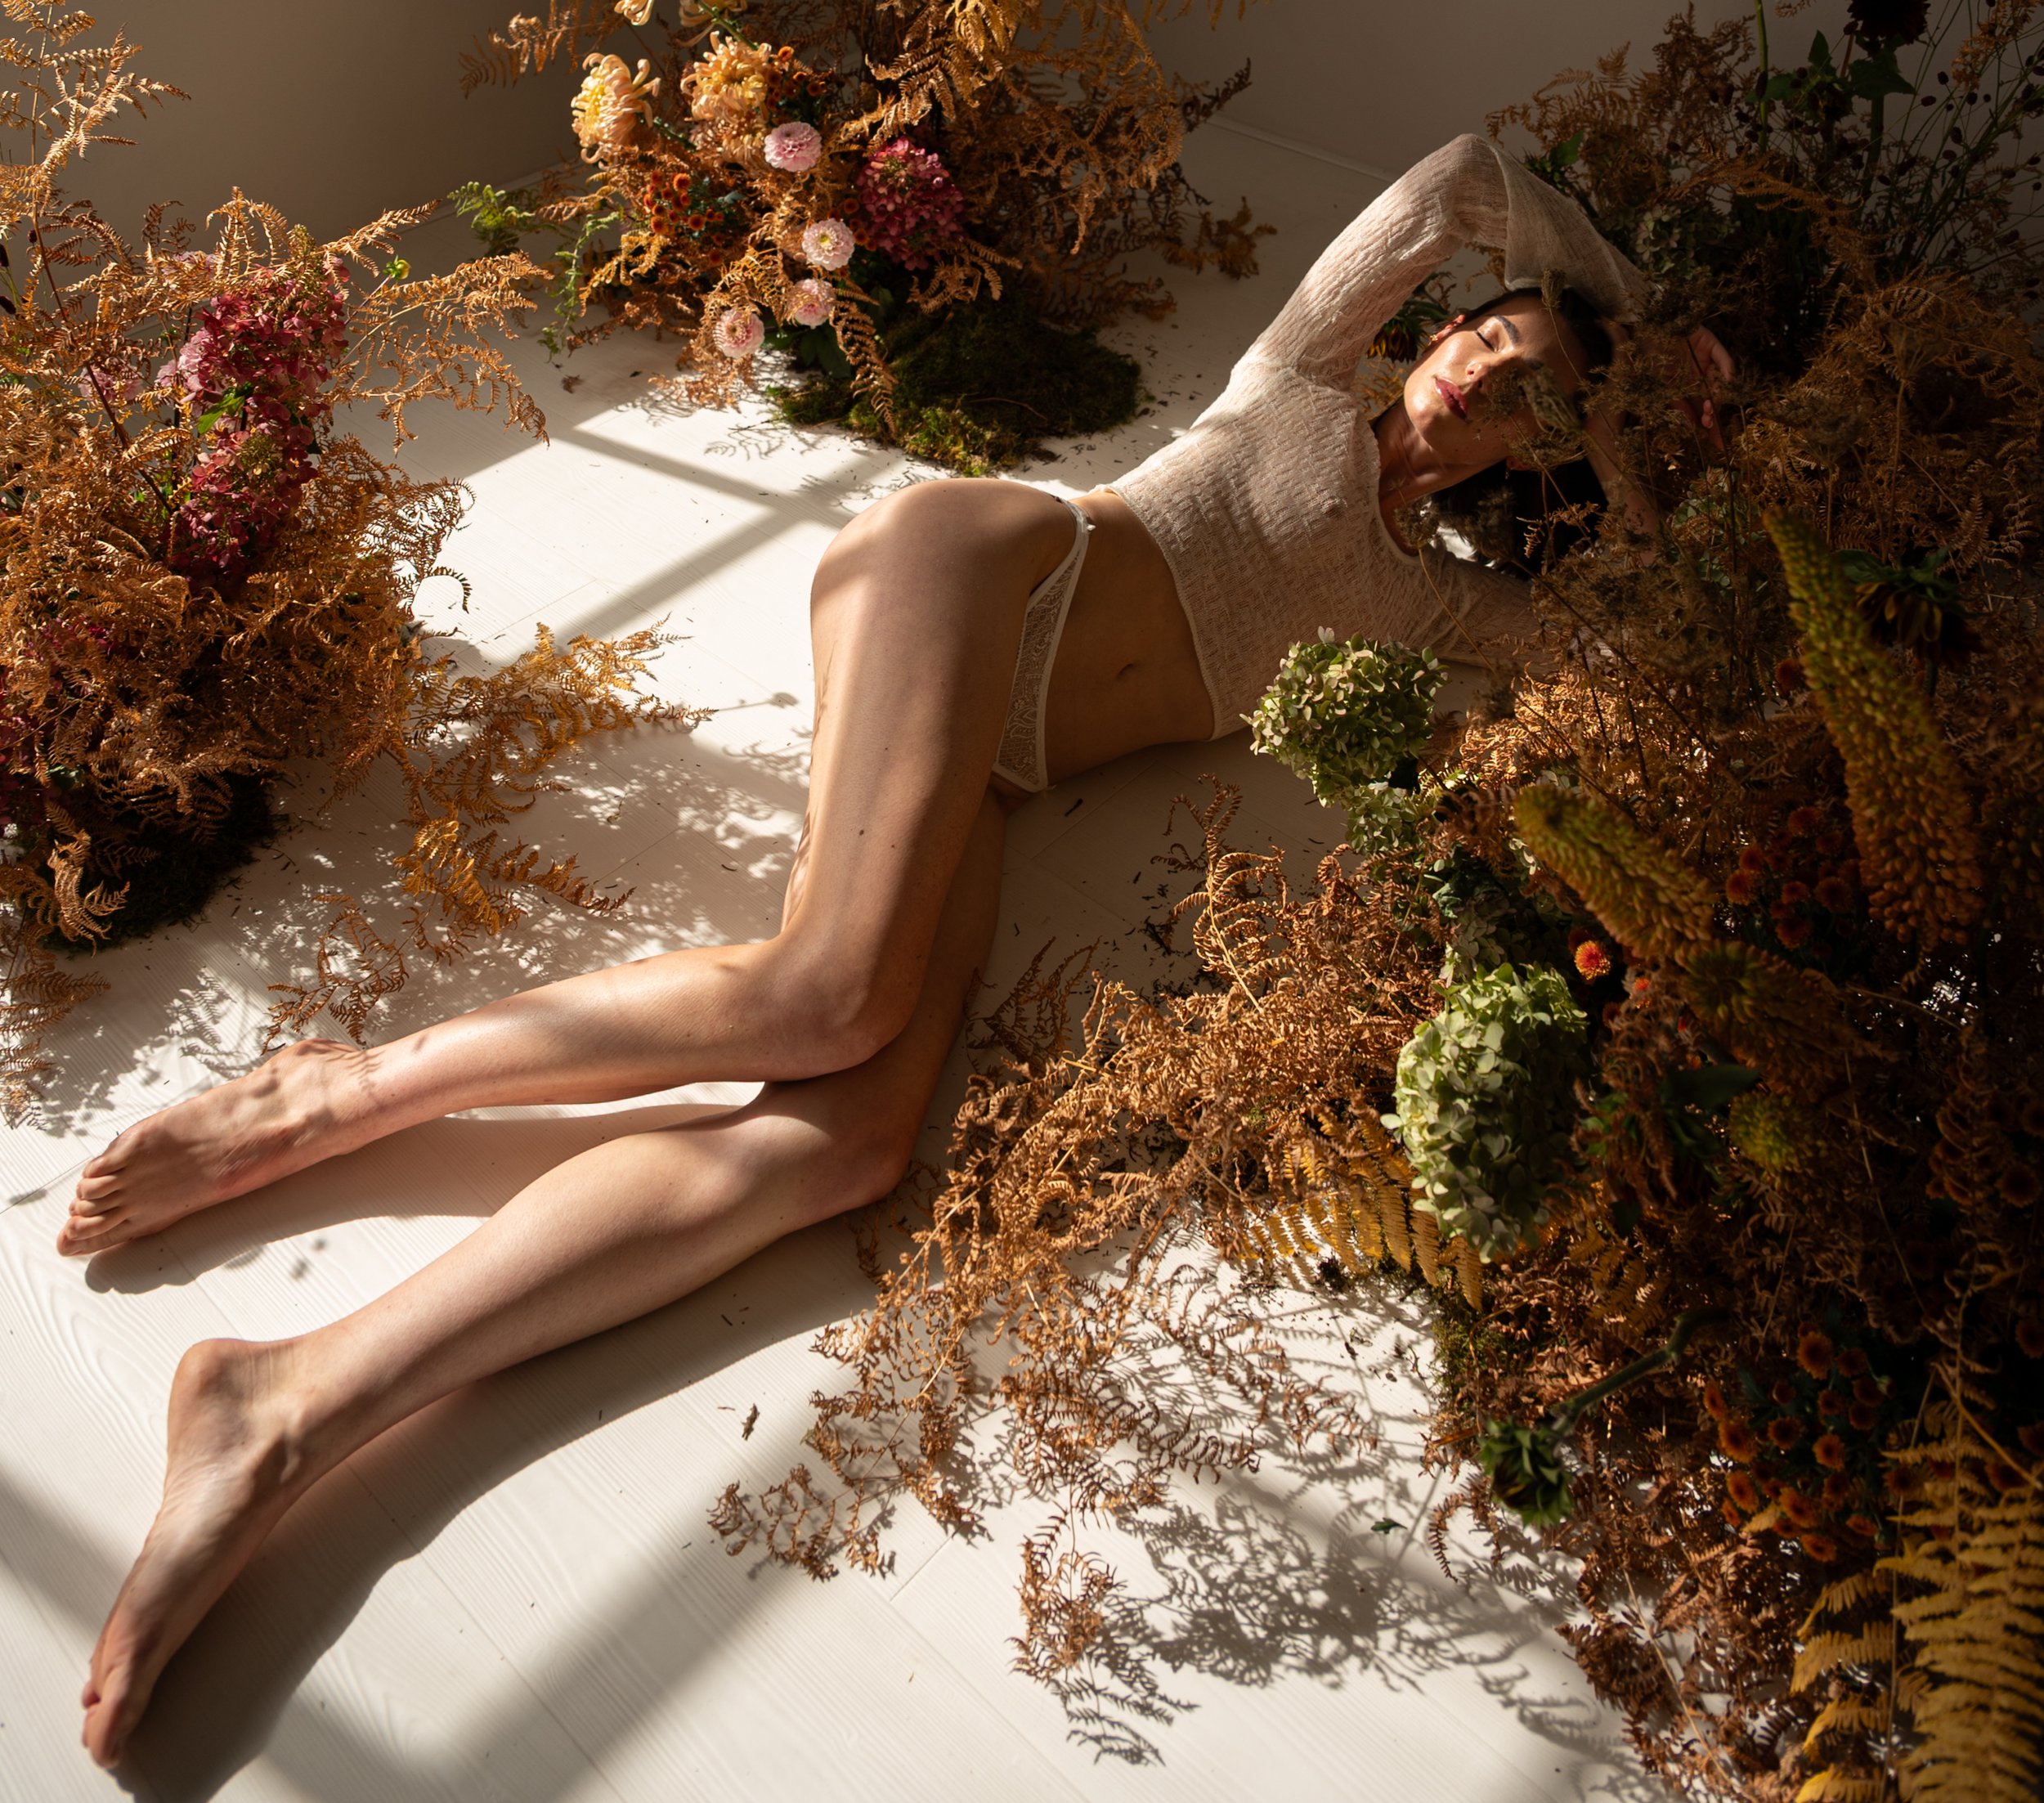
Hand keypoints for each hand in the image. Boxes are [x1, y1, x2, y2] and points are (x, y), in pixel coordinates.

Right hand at [1600, 318, 1735, 452]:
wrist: (1646, 327)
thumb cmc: (1647, 356)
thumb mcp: (1660, 387)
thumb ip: (1677, 405)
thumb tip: (1691, 426)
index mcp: (1686, 389)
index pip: (1701, 411)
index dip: (1710, 428)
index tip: (1717, 447)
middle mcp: (1700, 377)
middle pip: (1715, 400)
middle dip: (1714, 415)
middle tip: (1708, 424)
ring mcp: (1707, 361)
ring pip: (1722, 383)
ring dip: (1719, 398)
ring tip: (1710, 408)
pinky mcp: (1712, 345)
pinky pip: (1725, 361)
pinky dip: (1728, 373)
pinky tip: (1725, 384)